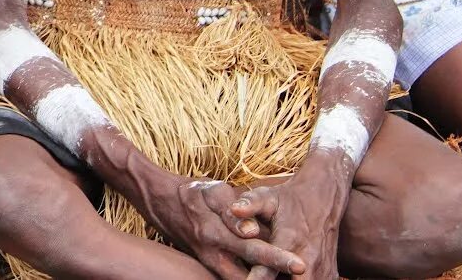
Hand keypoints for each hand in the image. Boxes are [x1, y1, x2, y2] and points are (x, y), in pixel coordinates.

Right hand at [135, 173, 306, 279]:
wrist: (160, 200)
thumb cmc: (191, 192)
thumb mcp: (211, 191)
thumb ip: (232, 210)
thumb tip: (250, 230)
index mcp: (214, 233)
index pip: (252, 249)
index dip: (277, 258)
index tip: (299, 265)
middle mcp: (213, 254)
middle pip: (250, 275)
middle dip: (274, 276)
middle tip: (301, 273)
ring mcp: (210, 263)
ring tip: (287, 279)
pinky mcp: (210, 266)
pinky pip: (233, 278)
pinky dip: (251, 278)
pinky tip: (268, 275)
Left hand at [230, 172, 349, 279]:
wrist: (323, 197)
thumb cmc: (288, 199)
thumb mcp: (267, 196)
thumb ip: (250, 203)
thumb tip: (234, 209)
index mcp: (290, 239)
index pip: (271, 268)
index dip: (257, 279)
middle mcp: (309, 257)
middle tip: (253, 279)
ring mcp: (323, 268)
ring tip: (272, 276)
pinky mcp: (330, 274)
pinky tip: (285, 277)